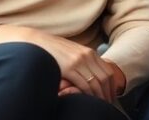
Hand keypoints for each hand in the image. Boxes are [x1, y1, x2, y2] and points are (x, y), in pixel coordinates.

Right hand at [0, 24, 116, 101]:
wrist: (36, 44)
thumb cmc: (52, 51)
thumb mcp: (72, 54)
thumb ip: (82, 62)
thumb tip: (91, 74)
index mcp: (90, 52)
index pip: (108, 70)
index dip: (112, 85)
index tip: (112, 95)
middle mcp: (87, 55)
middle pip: (105, 77)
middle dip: (108, 92)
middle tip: (108, 104)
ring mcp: (79, 61)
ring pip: (96, 83)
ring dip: (100, 96)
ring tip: (100, 104)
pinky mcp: (69, 68)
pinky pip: (84, 84)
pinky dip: (89, 94)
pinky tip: (89, 100)